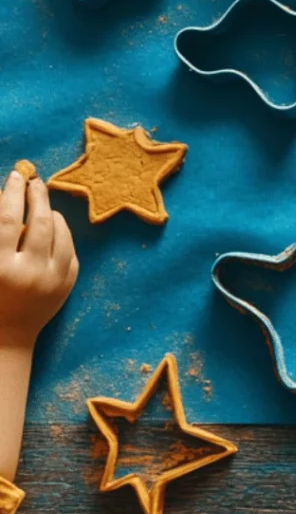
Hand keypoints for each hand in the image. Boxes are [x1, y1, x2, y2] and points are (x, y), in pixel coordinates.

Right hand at [0, 172, 77, 346]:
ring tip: (42, 204)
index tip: (15, 176)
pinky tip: (52, 226)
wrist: (5, 337)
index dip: (12, 194)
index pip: (7, 220)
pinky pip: (70, 249)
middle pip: (39, 222)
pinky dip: (62, 233)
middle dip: (37, 197)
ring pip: (60, 233)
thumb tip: (4, 200)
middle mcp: (29, 273)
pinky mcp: (67, 285)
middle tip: (33, 180)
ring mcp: (53, 280)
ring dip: (51, 213)